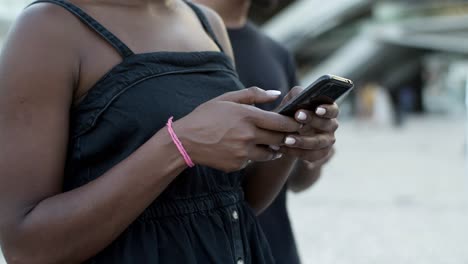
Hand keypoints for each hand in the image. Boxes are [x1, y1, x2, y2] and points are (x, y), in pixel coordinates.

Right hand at [174, 87, 301, 171]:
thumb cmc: (206, 116)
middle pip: (279, 139)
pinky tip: (243, 149)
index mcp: (248, 116)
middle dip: (286, 136)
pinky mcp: (237, 165)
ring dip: (273, 148)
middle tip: (289, 134)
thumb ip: (254, 94)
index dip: (293, 124)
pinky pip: (252, 161)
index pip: (281, 122)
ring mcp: (243, 153)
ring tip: (270, 143)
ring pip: (269, 154)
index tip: (299, 122)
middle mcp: (248, 136)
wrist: (185, 141)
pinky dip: (252, 156)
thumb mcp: (227, 98)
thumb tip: (277, 93)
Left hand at [277, 87, 338, 162]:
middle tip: (297, 117)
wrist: (285, 131)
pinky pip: (310, 156)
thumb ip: (297, 95)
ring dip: (302, 141)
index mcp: (328, 110)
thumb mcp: (292, 101)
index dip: (327, 109)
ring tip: (286, 139)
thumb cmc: (291, 111)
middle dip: (312, 121)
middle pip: (326, 125)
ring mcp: (327, 141)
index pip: (333, 109)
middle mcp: (331, 126)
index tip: (317, 109)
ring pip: (317, 143)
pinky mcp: (319, 154)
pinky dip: (295, 152)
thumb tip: (299, 95)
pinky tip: (281, 149)